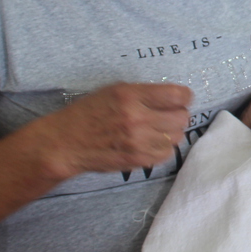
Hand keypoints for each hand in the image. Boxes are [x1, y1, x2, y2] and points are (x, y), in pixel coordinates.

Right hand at [32, 82, 191, 178]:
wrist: (66, 143)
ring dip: (171, 133)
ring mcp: (137, 141)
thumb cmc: (89, 113)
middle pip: (182, 118)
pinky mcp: (136, 160)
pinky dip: (163, 148)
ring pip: (177, 137)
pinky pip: (166, 154)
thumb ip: (144, 93)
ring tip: (157, 129)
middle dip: (178, 115)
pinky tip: (151, 142)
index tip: (181, 99)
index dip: (184, 97)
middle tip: (169, 115)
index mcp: (131, 96)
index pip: (178, 95)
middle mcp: (137, 118)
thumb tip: (174, 97)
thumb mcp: (114, 91)